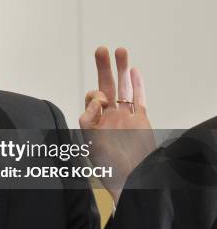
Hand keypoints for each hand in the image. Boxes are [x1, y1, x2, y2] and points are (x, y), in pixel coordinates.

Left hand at [79, 47, 153, 203]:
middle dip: (104, 68)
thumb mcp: (89, 143)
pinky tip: (135, 70)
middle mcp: (110, 116)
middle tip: (101, 50)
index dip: (95, 95)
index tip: (101, 101)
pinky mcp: (140, 120)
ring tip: (121, 50)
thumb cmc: (108, 167)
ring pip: (124, 88)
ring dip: (122, 70)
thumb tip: (95, 102)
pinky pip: (139, 98)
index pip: (93, 99)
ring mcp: (126, 117)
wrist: (131, 178)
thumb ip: (88, 120)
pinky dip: (138, 84)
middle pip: (107, 86)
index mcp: (96, 121)